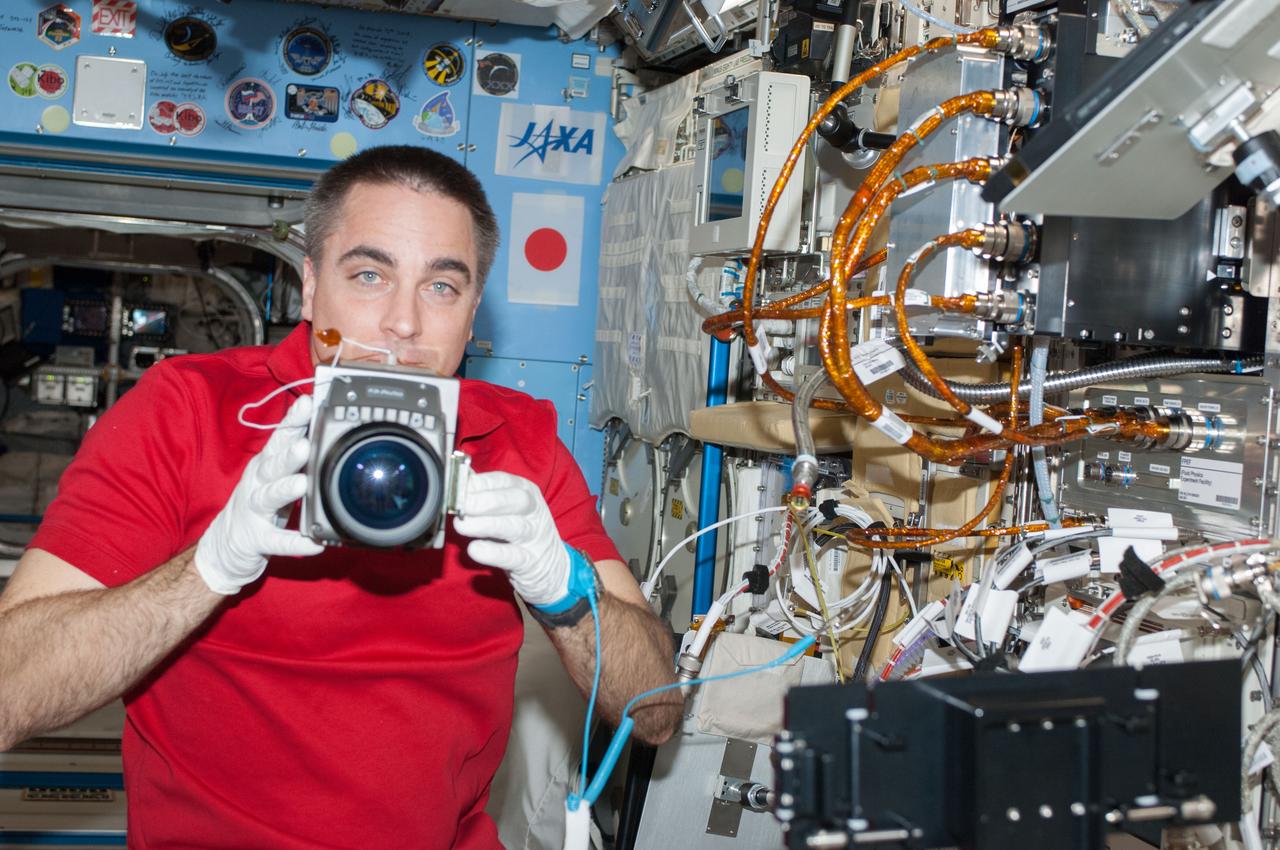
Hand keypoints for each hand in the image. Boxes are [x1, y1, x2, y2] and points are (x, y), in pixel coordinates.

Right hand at [194, 394, 323, 594]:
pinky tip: (313, 545)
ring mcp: (253, 511)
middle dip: (287, 454)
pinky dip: (295, 543)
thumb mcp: (274, 475)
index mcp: (265, 465)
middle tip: (304, 445)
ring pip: (269, 497)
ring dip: (284, 490)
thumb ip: (295, 455)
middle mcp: (257, 484)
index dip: (292, 420)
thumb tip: (322, 429)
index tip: (307, 403)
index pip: (279, 438)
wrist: (224, 546)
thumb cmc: (259, 504)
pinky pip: (277, 542)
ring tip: (301, 484)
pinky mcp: (256, 539)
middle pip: (272, 465)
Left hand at [453, 471, 569, 607]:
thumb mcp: (507, 509)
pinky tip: (475, 550)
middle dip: (487, 500)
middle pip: (516, 500)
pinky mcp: (531, 563)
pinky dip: (494, 553)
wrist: (553, 568)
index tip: (459, 486)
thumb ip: (485, 494)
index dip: (481, 483)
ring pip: (515, 527)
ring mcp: (535, 538)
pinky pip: (514, 556)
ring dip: (487, 524)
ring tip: (462, 526)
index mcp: (527, 492)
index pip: (504, 481)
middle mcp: (534, 512)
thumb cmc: (521, 532)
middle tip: (462, 506)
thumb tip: (462, 478)